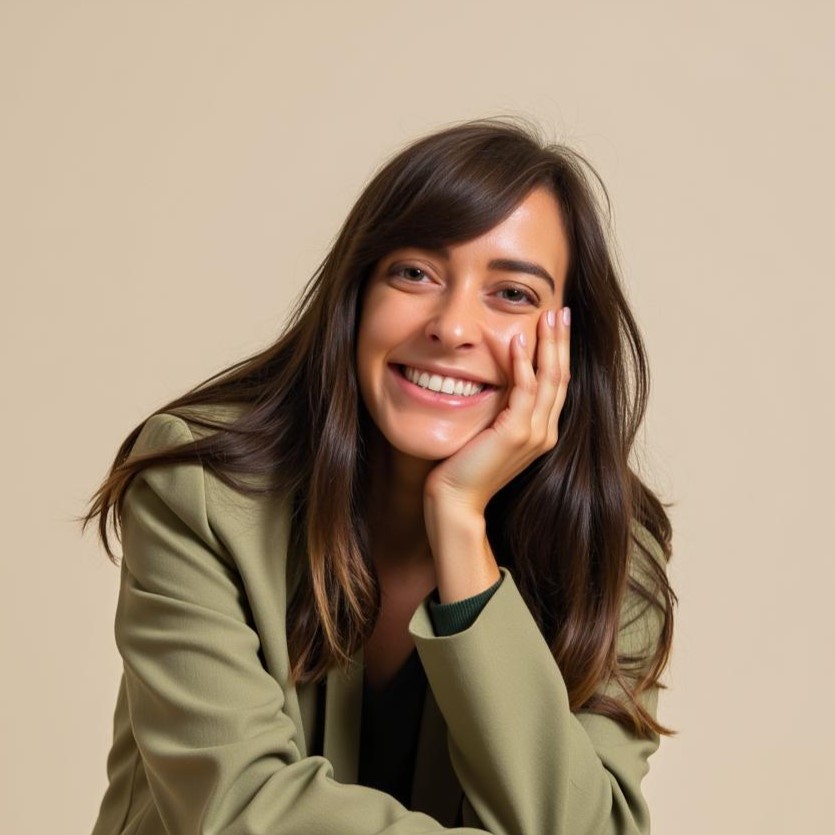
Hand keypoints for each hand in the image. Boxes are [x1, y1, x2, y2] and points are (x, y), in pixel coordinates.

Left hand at [423, 306, 570, 599]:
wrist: (454, 501)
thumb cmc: (463, 468)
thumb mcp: (487, 432)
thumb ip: (498, 409)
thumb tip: (490, 379)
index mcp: (540, 431)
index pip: (556, 384)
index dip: (559, 353)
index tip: (557, 324)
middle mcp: (544, 432)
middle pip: (561, 377)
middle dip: (562, 342)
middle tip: (563, 310)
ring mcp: (533, 434)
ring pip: (549, 380)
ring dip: (550, 345)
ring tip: (549, 316)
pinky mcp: (515, 435)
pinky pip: (524, 391)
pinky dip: (522, 365)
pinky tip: (518, 341)